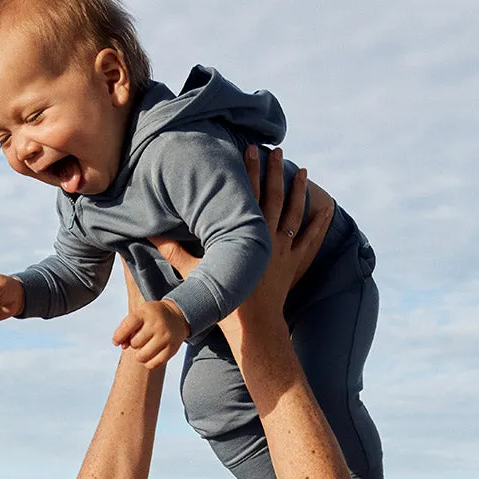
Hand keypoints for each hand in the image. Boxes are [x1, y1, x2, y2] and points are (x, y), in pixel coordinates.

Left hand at [111, 298, 189, 368]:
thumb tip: (123, 346)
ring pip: (142, 356)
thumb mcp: (138, 315)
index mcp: (145, 313)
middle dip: (133, 343)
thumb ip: (126, 328)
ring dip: (139, 355)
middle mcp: (157, 324)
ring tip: (144, 348)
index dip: (118, 337)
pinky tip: (150, 355)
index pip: (127, 327)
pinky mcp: (172, 348)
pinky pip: (153, 364)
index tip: (116, 342)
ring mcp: (166, 337)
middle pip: (134, 344)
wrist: (176, 317)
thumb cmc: (151, 317)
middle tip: (140, 339)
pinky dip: (148, 363)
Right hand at [150, 147, 333, 324]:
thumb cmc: (224, 301)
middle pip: (272, 197)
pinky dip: (320, 223)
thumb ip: (173, 252)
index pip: (246, 195)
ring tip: (302, 171)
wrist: (252, 328)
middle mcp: (266, 237)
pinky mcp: (294, 264)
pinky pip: (310, 239)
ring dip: (298, 190)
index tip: (248, 151)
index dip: (248, 171)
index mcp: (243, 235)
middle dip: (274, 172)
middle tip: (276, 152)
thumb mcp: (194, 274)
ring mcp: (282, 249)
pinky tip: (327, 207)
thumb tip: (151, 235)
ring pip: (294, 213)